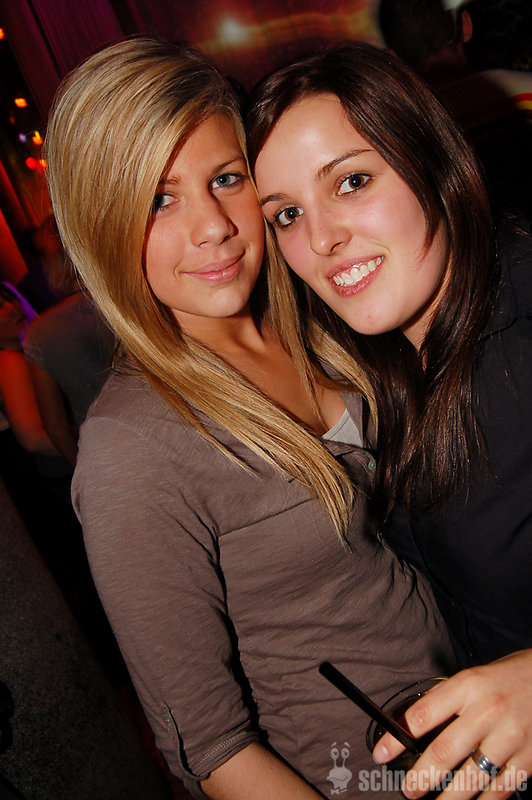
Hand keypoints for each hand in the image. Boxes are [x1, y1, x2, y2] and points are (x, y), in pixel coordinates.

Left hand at [372, 650, 531, 798]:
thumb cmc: (507, 677)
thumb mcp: (474, 678)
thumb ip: (449, 701)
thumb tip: (415, 728)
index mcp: (468, 686)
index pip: (423, 714)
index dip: (397, 738)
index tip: (382, 754)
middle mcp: (487, 711)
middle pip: (444, 752)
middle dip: (420, 777)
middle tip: (409, 789)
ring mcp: (509, 737)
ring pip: (471, 778)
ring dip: (448, 798)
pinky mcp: (528, 758)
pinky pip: (500, 789)